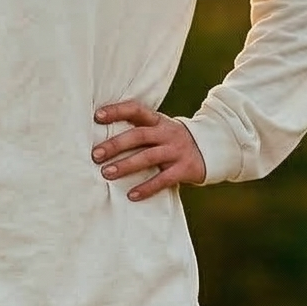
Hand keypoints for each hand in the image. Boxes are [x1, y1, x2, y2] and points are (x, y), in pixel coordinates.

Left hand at [91, 101, 205, 200]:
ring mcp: (176, 151)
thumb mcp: (159, 130)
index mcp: (158, 121)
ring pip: (149, 157)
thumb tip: (100, 138)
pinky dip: (147, 188)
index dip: (117, 111)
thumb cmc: (172, 141)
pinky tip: (132, 195)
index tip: (97, 116)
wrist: (211, 149)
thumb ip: (138, 131)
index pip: (136, 110)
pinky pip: (164, 179)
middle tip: (95, 155)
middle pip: (139, 135)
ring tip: (106, 173)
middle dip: (116, 145)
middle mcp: (167, 133)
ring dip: (126, 165)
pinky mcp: (185, 169)